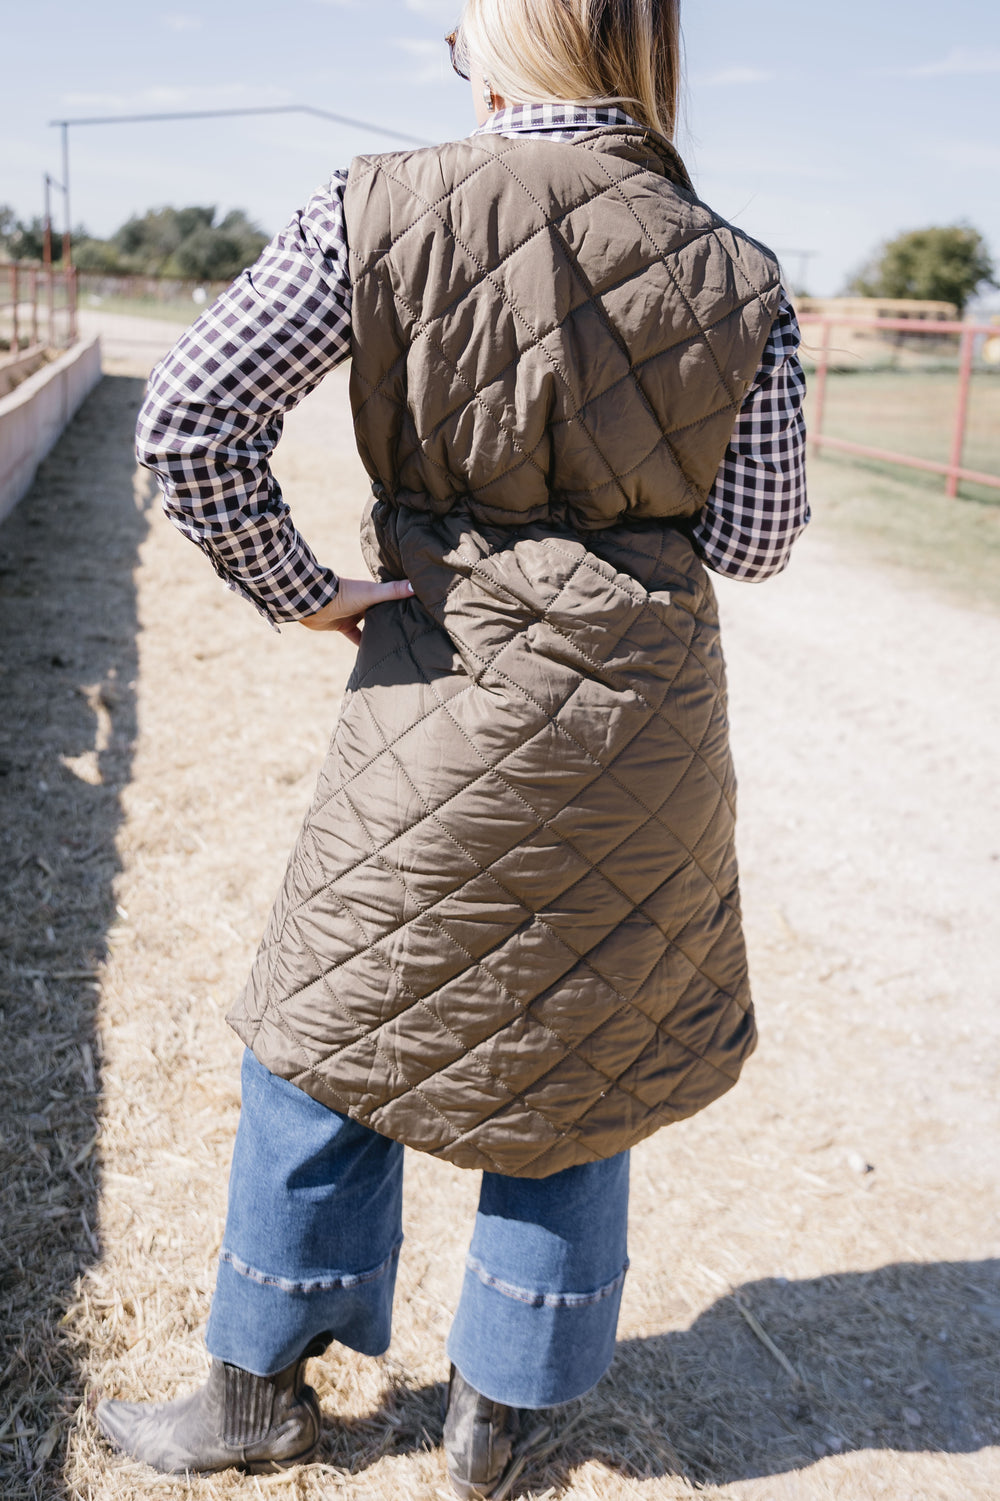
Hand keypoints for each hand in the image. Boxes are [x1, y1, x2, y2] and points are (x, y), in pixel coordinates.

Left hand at [299, 576, 414, 644]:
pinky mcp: (343, 625)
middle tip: (412, 629)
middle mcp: (364, 601)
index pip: (392, 595)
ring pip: (371, 625)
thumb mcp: (372, 593)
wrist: (314, 603)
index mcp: (372, 591)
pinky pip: (357, 637)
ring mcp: (353, 614)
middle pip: (382, 611)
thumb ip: (393, 591)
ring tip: (397, 642)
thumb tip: (415, 585)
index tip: (421, 608)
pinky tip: (375, 653)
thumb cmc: (344, 594)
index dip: (405, 600)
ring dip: (379, 632)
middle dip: (394, 618)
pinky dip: (363, 644)